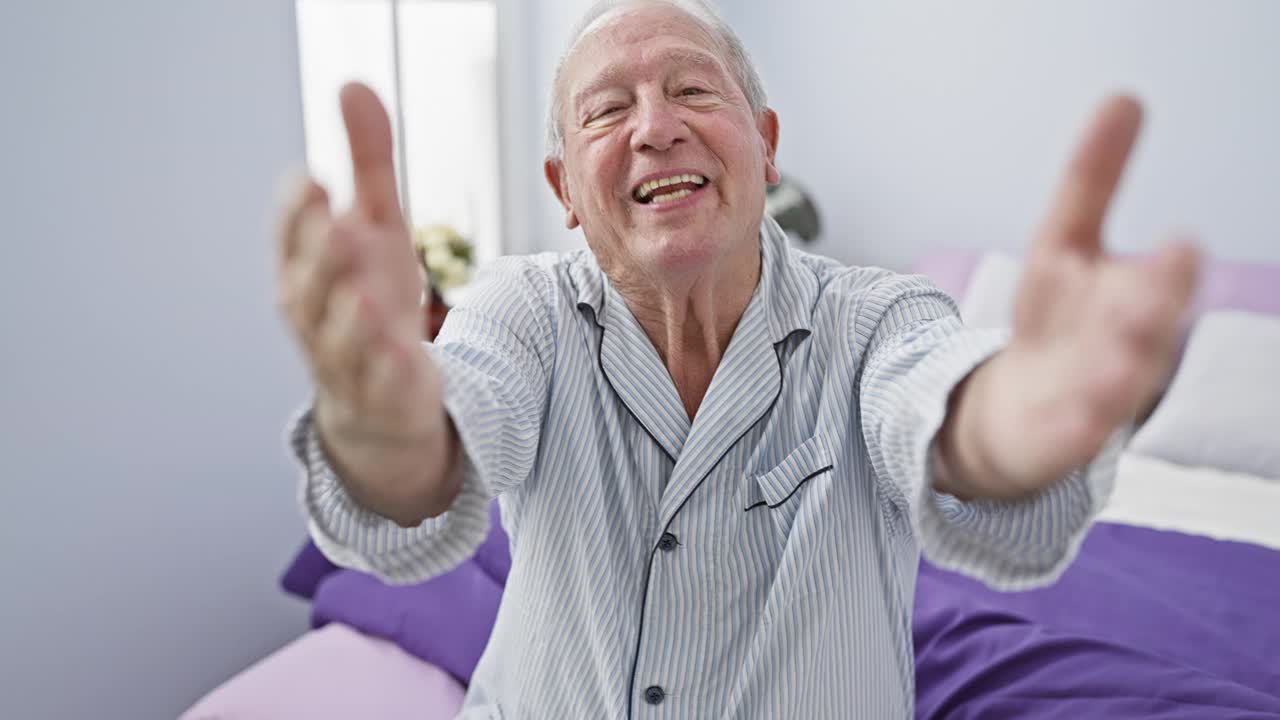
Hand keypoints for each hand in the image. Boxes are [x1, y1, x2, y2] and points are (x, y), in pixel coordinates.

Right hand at [275, 82, 453, 522]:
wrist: (382, 404)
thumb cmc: (371, 301)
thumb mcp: (378, 228)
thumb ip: (368, 164)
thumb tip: (352, 84)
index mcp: (306, 271)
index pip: (290, 239)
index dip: (296, 214)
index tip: (309, 180)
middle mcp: (315, 317)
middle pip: (308, 287)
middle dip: (319, 256)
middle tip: (334, 221)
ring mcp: (346, 361)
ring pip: (338, 340)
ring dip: (348, 315)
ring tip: (362, 289)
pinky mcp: (382, 396)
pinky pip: (381, 384)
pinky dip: (388, 368)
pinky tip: (404, 348)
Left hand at [938, 95, 1200, 498]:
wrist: (1024, 413)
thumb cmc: (1059, 323)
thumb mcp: (1065, 244)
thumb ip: (1091, 181)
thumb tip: (1125, 97)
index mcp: (1125, 288)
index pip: (1135, 260)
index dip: (1150, 246)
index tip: (1170, 221)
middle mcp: (1123, 340)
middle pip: (1140, 320)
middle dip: (1154, 299)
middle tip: (1169, 267)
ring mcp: (1096, 390)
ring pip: (1115, 378)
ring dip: (1121, 363)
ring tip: (1121, 351)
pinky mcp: (1064, 432)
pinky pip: (1075, 430)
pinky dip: (1079, 425)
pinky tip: (1079, 418)